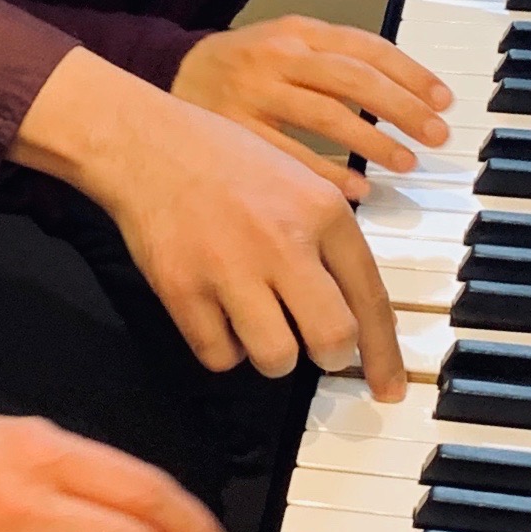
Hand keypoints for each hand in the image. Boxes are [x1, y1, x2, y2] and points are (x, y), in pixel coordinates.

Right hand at [14, 49, 405, 400]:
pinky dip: (223, 347)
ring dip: (272, 354)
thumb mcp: (295, 178)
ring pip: (277, 359)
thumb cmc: (219, 159)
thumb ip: (327, 240)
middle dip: (327, 356)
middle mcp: (283, 241)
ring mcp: (230, 267)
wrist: (143, 142)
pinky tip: (216, 315)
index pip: (370, 299)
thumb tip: (358, 314)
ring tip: (256, 322)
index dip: (384, 356)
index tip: (388, 389)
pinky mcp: (182, 288)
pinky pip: (220, 356)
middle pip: (332, 341)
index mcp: (321, 210)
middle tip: (312, 346)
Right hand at [174, 16, 450, 187]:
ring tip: (405, 163)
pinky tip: (356, 190)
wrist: (166, 76)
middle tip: (435, 135)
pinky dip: (327, 174)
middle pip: (353, 79)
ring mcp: (252, 93)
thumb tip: (407, 93)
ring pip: (326, 114)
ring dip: (373, 142)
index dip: (410, 74)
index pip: (366, 47)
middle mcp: (276, 57)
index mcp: (296, 33)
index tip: (442, 100)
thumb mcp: (285, 44)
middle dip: (402, 108)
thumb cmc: (239, 68)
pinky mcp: (232, 130)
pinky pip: (289, 155)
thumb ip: (335, 62)